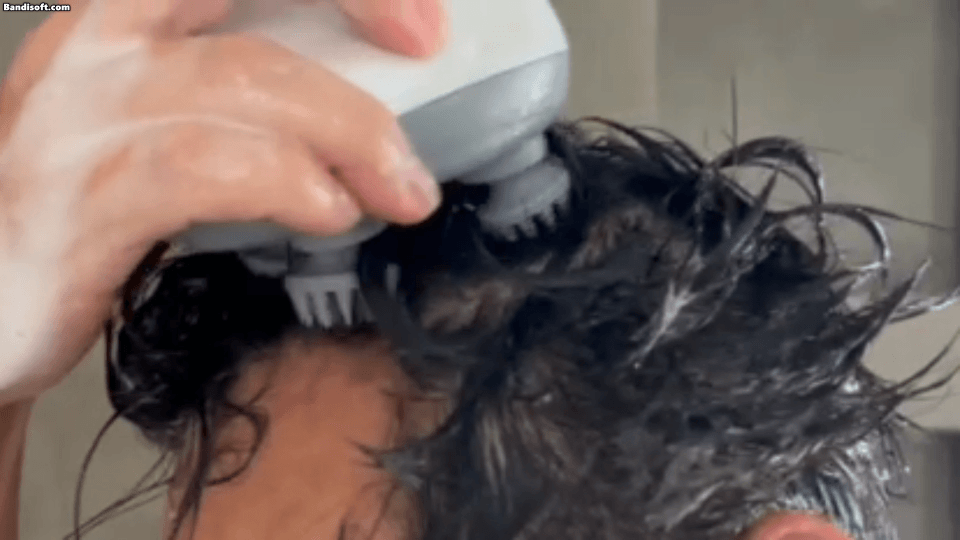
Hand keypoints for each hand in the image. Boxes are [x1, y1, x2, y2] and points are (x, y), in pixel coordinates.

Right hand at [0, 0, 447, 403]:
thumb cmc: (92, 221)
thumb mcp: (169, 137)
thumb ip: (249, 111)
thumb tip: (368, 125)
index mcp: (124, 23)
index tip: (416, 20)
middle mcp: (95, 48)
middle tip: (427, 48)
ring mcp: (79, 118)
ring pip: (241, 78)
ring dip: (347, 127)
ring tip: (400, 185)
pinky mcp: (77, 199)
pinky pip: (198, 167)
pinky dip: (283, 181)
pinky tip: (329, 211)